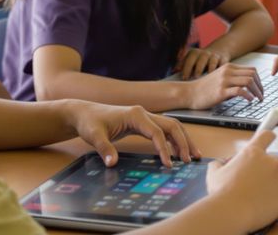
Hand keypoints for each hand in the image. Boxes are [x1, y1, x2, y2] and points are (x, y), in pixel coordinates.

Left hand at [67, 101, 199, 166]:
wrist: (83, 113)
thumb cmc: (89, 122)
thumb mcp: (93, 136)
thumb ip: (104, 148)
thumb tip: (111, 162)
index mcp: (135, 114)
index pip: (157, 132)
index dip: (164, 149)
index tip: (168, 164)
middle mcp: (144, 113)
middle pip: (171, 126)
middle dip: (183, 142)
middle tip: (189, 160)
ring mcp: (145, 117)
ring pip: (171, 126)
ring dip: (183, 140)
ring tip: (193, 156)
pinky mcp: (143, 123)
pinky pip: (164, 130)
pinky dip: (174, 140)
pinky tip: (179, 152)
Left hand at [177, 47, 230, 79]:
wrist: (218, 50)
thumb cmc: (200, 60)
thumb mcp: (191, 59)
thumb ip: (182, 65)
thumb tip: (173, 71)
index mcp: (194, 53)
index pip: (189, 59)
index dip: (186, 68)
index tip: (184, 78)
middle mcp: (205, 53)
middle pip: (201, 59)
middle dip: (198, 68)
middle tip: (195, 77)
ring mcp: (215, 56)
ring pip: (213, 61)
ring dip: (210, 69)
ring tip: (208, 77)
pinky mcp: (224, 59)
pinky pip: (223, 64)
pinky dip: (221, 69)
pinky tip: (220, 77)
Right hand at [187, 64, 263, 108]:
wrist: (189, 93)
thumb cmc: (204, 88)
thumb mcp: (220, 78)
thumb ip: (233, 78)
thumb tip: (248, 86)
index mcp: (228, 67)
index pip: (251, 70)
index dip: (260, 80)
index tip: (261, 90)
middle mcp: (228, 71)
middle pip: (253, 74)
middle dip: (261, 86)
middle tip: (262, 96)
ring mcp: (224, 81)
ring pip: (249, 81)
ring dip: (257, 91)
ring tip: (258, 99)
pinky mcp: (221, 91)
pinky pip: (240, 91)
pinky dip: (248, 96)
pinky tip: (249, 100)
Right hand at [205, 131, 277, 229]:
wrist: (232, 213)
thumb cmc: (223, 193)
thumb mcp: (215, 173)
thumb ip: (220, 164)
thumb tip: (221, 164)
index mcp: (253, 152)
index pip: (266, 136)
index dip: (267, 138)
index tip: (268, 141)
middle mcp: (271, 161)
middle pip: (272, 161)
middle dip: (264, 170)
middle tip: (253, 184)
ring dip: (271, 184)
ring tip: (257, 197)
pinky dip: (277, 198)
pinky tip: (264, 204)